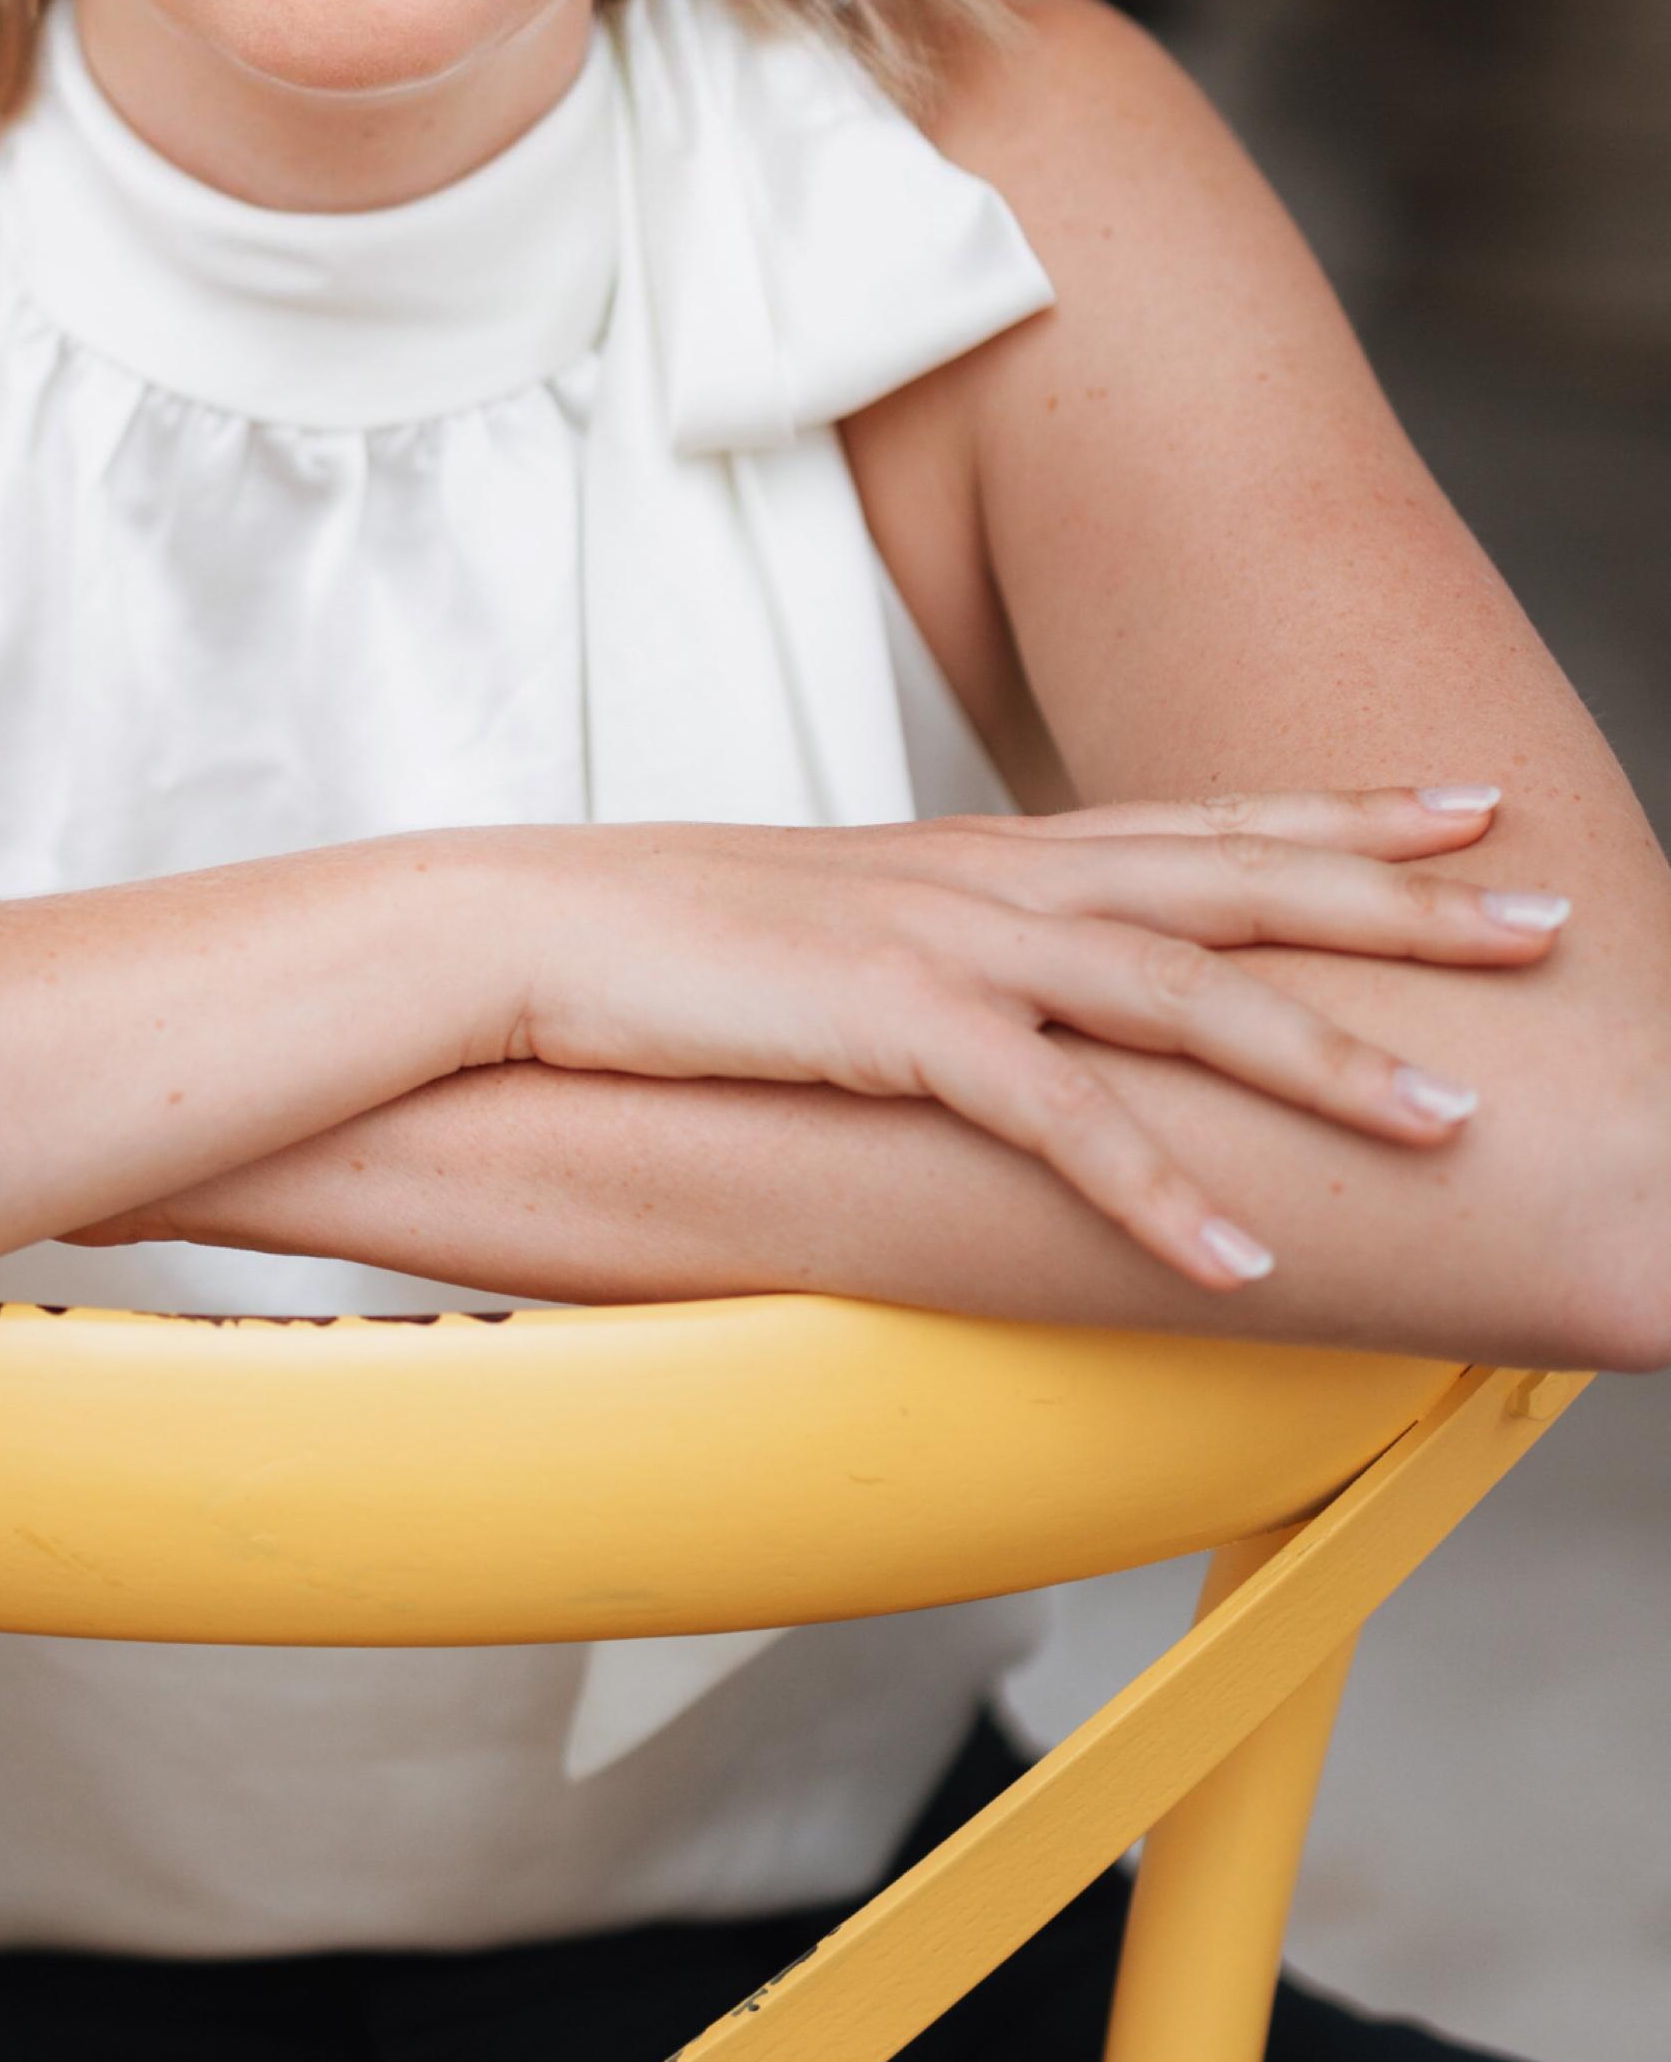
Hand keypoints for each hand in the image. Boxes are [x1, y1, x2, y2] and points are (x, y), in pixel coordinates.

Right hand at [501, 789, 1568, 1291]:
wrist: (518, 935)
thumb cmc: (668, 953)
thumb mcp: (842, 936)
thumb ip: (952, 961)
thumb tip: (1024, 1011)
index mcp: (988, 855)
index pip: (1205, 821)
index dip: (1346, 812)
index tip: (1470, 803)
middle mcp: (994, 880)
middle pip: (1238, 880)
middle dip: (1404, 901)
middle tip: (1543, 917)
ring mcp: (947, 946)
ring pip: (1182, 997)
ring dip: (1326, 1061)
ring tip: (1451, 1118)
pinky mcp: (886, 1029)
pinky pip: (1053, 1121)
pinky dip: (1155, 1192)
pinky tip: (1236, 1258)